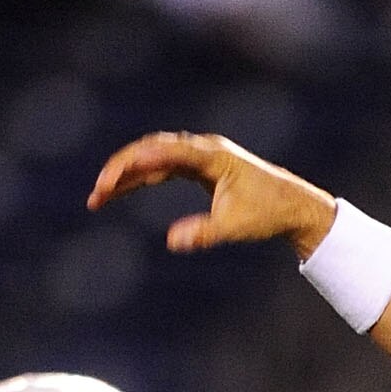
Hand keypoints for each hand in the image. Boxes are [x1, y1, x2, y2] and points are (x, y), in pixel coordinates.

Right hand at [87, 130, 335, 259]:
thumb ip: (203, 234)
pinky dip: (143, 179)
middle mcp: (202, 149)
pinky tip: (122, 191)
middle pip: (151, 150)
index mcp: (211, 155)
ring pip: (154, 158)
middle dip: (121, 170)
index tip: (111, 181)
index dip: (134, 164)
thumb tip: (172, 242)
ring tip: (100, 197)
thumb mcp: (235, 227)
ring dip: (127, 175)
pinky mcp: (200, 168)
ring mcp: (200, 157)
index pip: (163, 151)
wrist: (293, 206)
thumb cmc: (268, 213)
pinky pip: (164, 168)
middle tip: (97, 193)